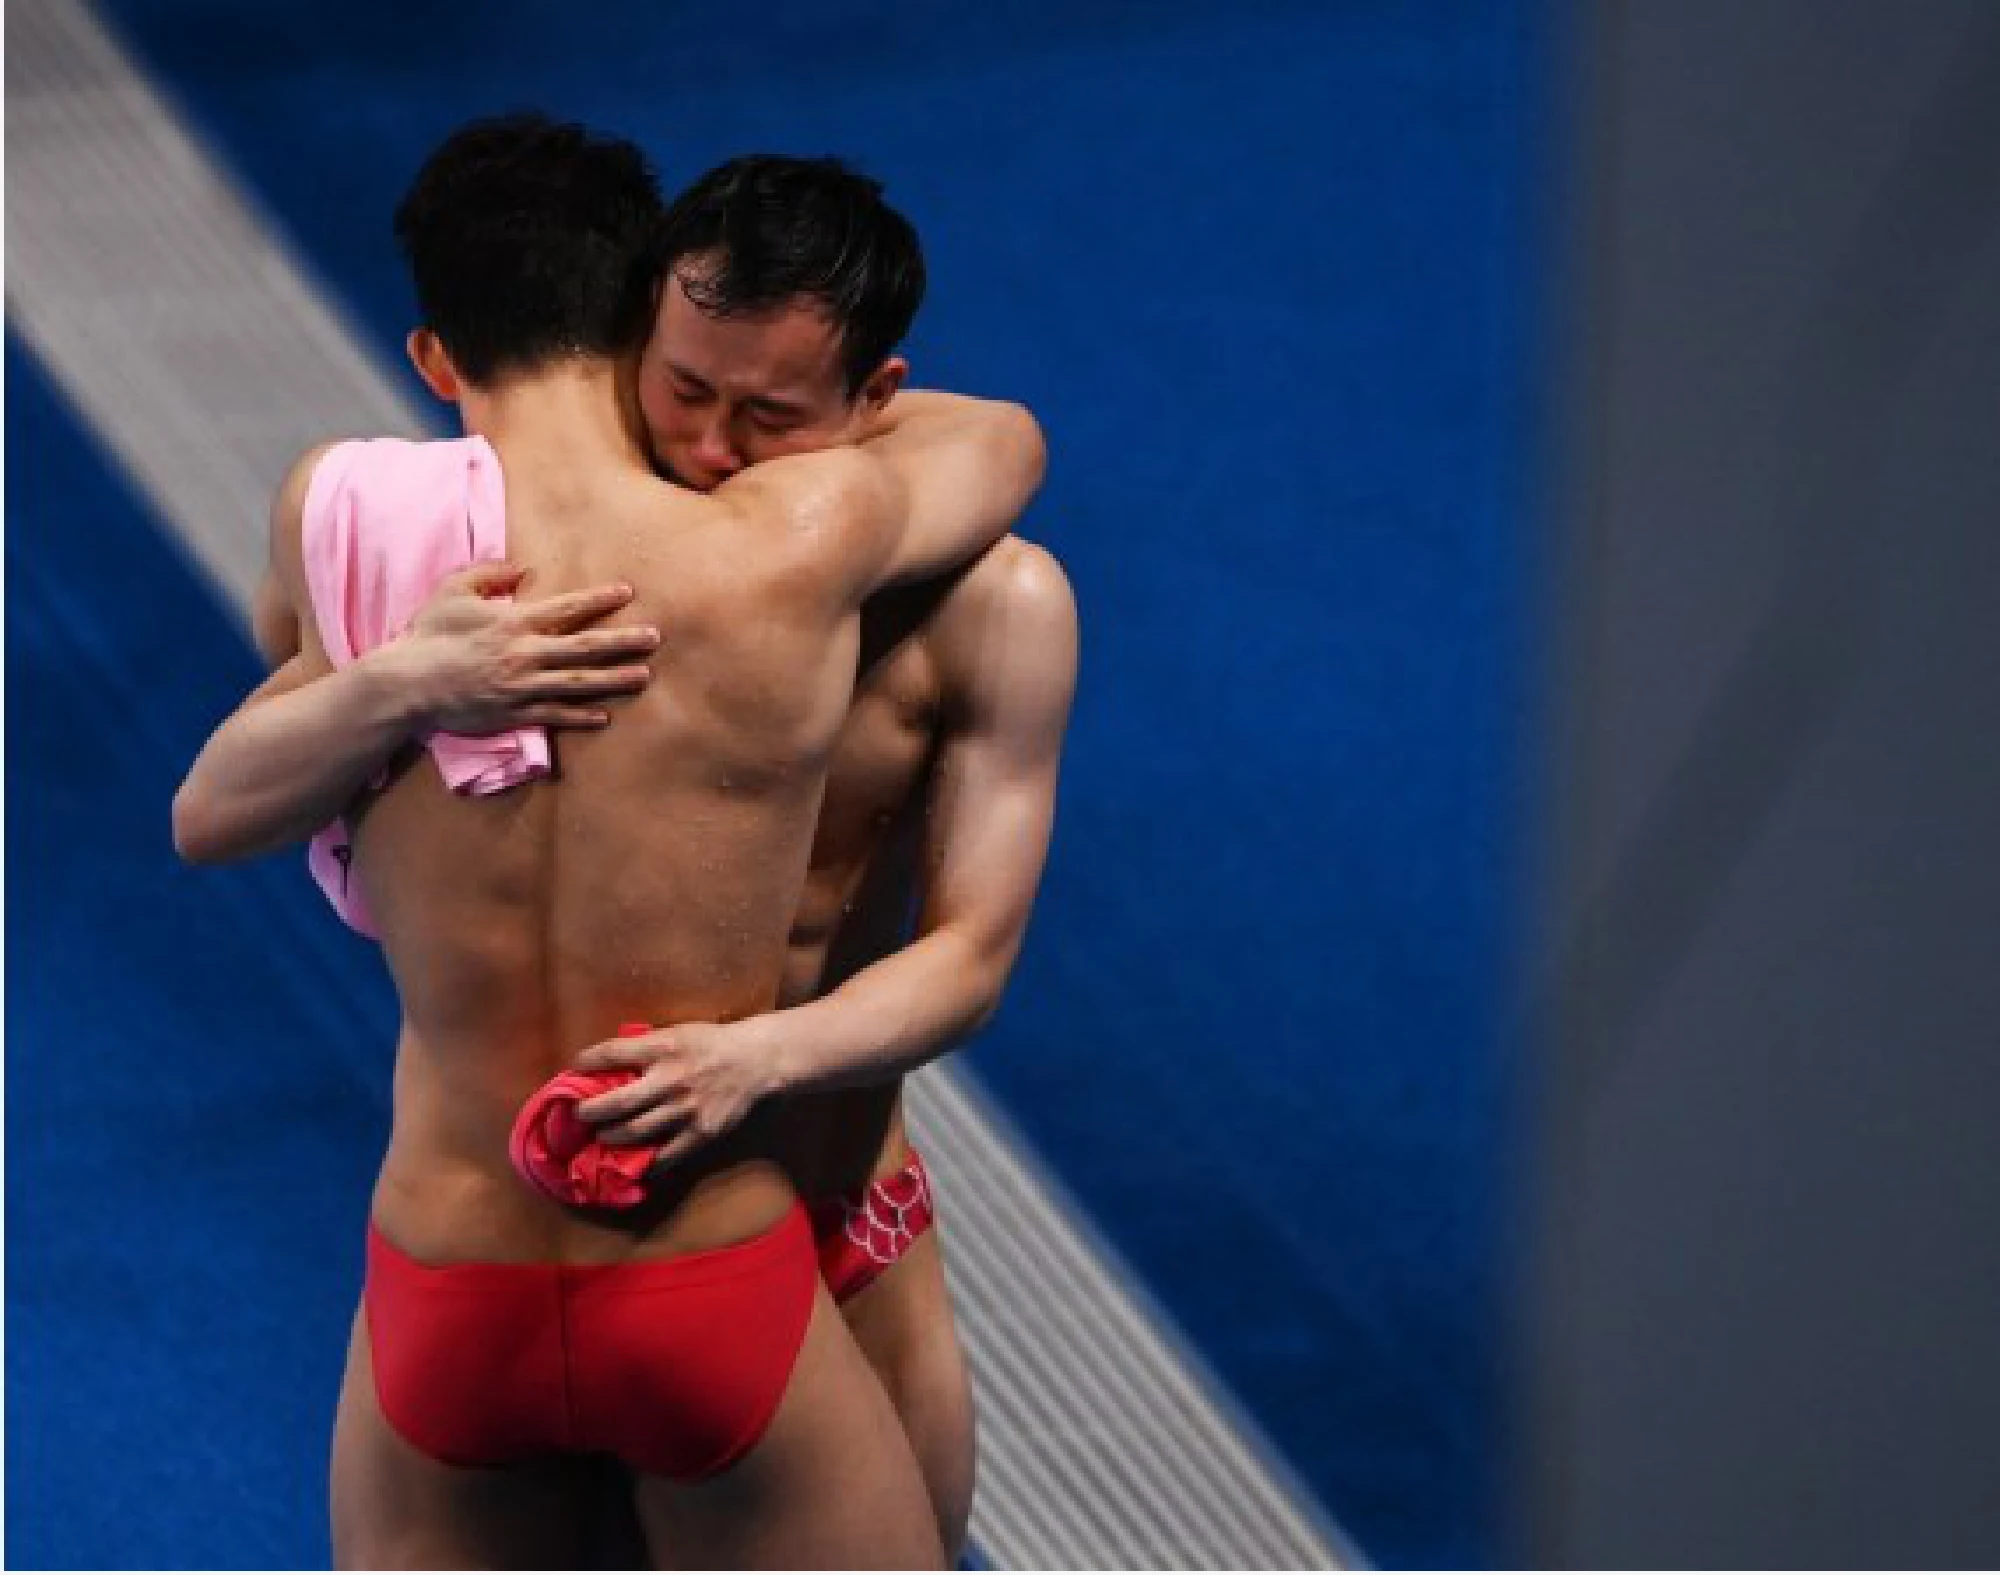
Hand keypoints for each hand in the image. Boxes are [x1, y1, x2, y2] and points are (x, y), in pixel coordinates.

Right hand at [385, 563, 659, 734]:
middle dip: (623, 641)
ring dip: (614, 679)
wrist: (407, 683)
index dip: (599, 598)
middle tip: (654, 637)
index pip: (567, 608)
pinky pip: (556, 714)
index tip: (626, 592)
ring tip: (644, 676)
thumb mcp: (453, 590)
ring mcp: (522, 686)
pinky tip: (605, 715)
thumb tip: (522, 567)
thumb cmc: (428, 633)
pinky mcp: (515, 713)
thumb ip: (489, 572)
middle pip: (586, 646)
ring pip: (579, 683)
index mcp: (513, 621)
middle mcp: (525, 654)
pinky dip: (581, 716)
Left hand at [574, 1019, 782, 1168]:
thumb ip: (647, 1046)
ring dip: (611, 1136)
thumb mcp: (678, 1032)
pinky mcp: (700, 1132)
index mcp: (664, 1047)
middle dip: (591, 1111)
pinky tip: (633, 1164)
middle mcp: (671, 1078)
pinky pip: (667, 1155)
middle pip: (618, 1101)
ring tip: (602, 1136)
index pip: (613, 1053)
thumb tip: (609, 1061)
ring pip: (636, 1131)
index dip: (588, 1061)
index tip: (574, 1067)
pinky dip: (646, 1163)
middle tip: (580, 1115)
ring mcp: (685, 1109)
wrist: (756, 1060)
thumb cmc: (712, 1043)